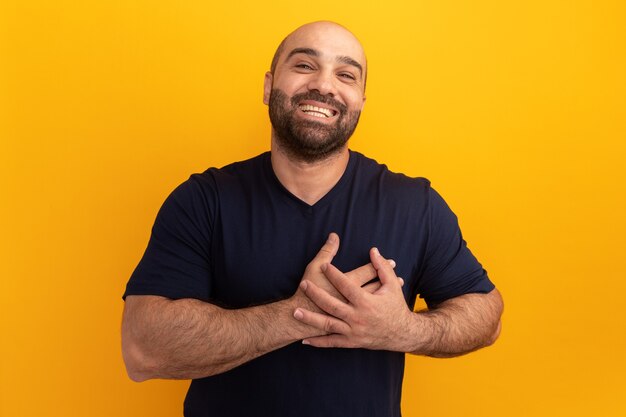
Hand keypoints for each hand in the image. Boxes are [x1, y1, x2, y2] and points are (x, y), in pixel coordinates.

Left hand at [293, 247, 413, 350]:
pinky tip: (304, 340)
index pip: (347, 285)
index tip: (324, 266)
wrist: (402, 334)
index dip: (334, 275)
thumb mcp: (392, 286)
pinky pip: (332, 343)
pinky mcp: (351, 342)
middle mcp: (358, 317)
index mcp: (367, 302)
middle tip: (303, 284)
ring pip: (328, 325)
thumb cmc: (396, 307)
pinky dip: (318, 342)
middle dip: (316, 294)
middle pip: (332, 304)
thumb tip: (373, 250)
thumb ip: (382, 267)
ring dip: (311, 319)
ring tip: (295, 312)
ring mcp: (353, 331)